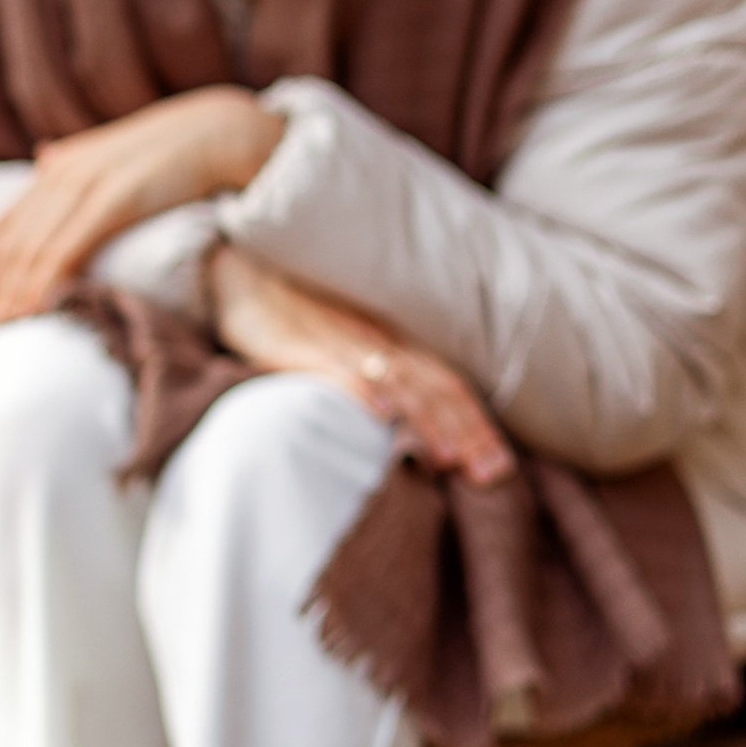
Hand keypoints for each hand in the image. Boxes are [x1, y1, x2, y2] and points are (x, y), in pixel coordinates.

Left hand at [0, 89, 283, 323]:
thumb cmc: (170, 151)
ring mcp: (86, 184)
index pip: (5, 221)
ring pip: (34, 248)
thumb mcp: (110, 151)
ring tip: (11, 328)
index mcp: (59, 165)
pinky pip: (67, 247)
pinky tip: (40, 307)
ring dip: (17, 293)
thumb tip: (44, 156)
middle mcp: (62, 172)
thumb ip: (73, 158)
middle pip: (13, 240)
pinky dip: (47, 281)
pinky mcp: (113, 199)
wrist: (218, 130)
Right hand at [209, 244, 514, 485]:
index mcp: (392, 342)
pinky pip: (338, 368)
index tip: (500, 468)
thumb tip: (403, 421)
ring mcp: (343, 342)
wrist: (244, 270)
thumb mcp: (345, 341)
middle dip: (466, 434)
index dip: (476, 425)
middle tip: (491, 476)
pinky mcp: (303, 345)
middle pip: (434, 389)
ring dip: (426, 420)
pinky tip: (380, 414)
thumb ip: (376, 375)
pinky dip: (363, 390)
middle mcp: (378, 342)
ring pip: (397, 383)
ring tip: (447, 458)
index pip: (448, 385)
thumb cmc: (295, 310)